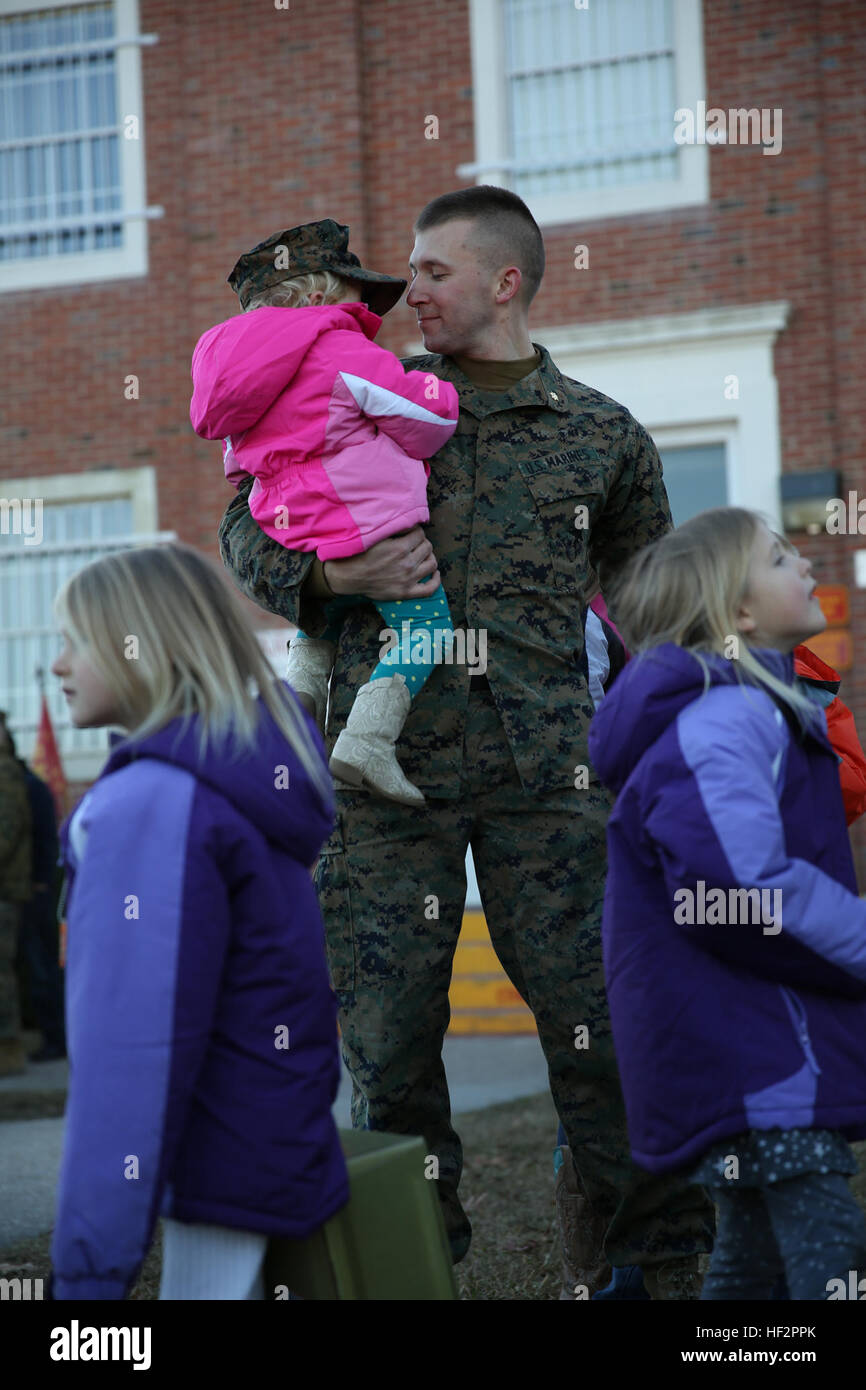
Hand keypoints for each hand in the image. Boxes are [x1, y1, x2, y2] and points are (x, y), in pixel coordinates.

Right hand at [324, 528, 439, 599]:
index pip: (420, 534)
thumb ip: (394, 529)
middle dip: (422, 542)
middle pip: (427, 547)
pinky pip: (429, 589)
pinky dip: (435, 580)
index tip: (410, 533)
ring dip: (429, 557)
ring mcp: (408, 579)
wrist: (348, 577)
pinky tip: (434, 573)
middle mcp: (407, 564)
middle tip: (414, 543)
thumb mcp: (376, 536)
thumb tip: (409, 522)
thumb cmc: (359, 554)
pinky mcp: (406, 592)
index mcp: (400, 548)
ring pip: (432, 564)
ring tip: (422, 555)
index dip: (416, 531)